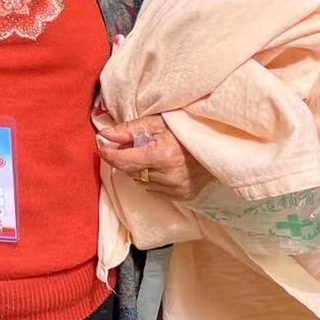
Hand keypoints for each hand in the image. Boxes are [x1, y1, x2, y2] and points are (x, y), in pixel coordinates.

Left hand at [98, 115, 212, 200]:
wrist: (217, 144)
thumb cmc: (185, 129)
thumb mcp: (157, 122)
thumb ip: (129, 130)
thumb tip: (104, 136)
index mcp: (163, 155)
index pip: (124, 161)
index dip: (109, 153)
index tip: (102, 145)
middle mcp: (169, 176)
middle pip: (130, 171)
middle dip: (127, 158)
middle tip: (136, 144)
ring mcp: (177, 189)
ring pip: (140, 182)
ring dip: (139, 169)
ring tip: (153, 154)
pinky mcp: (182, 196)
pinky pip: (153, 189)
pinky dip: (152, 178)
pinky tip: (163, 167)